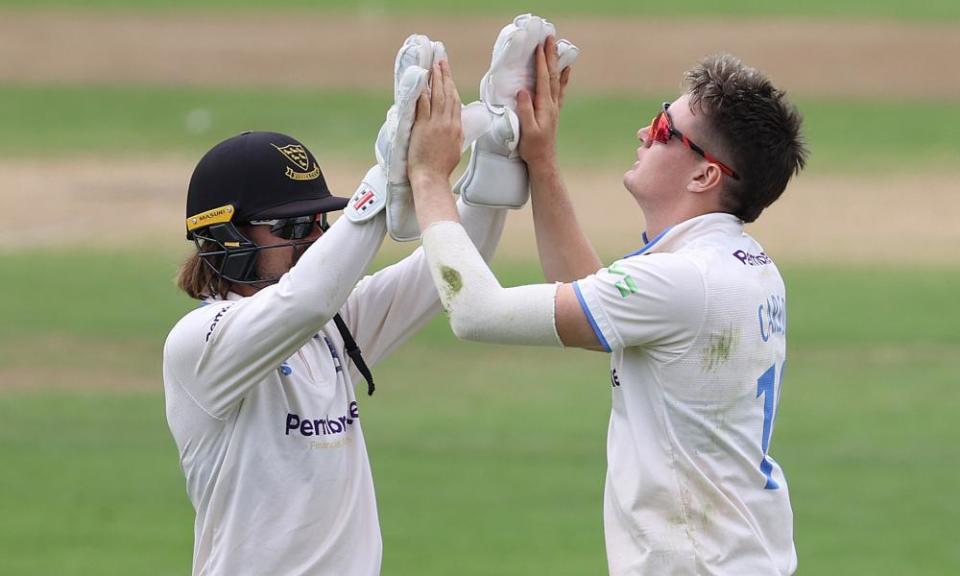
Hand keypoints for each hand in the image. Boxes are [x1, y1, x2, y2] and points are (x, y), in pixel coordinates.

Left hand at [408, 60, 463, 187]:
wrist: (432, 178)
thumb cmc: (441, 168)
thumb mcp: (455, 149)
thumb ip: (456, 134)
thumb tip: (455, 125)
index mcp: (457, 128)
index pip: (455, 101)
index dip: (452, 85)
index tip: (448, 73)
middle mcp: (448, 123)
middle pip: (448, 94)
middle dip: (445, 75)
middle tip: (441, 59)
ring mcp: (436, 124)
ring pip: (438, 95)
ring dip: (436, 78)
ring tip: (434, 64)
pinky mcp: (423, 127)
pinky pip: (424, 104)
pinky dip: (424, 90)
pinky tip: (423, 79)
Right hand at [516, 35, 570, 170]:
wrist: (544, 162)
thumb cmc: (532, 148)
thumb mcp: (527, 130)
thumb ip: (526, 110)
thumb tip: (523, 90)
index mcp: (545, 106)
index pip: (543, 79)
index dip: (541, 62)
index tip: (539, 46)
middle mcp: (552, 104)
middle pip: (552, 75)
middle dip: (550, 55)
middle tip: (550, 37)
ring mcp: (554, 107)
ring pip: (557, 79)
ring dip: (556, 62)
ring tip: (557, 47)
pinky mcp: (553, 111)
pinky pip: (559, 89)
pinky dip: (563, 77)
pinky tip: (565, 70)